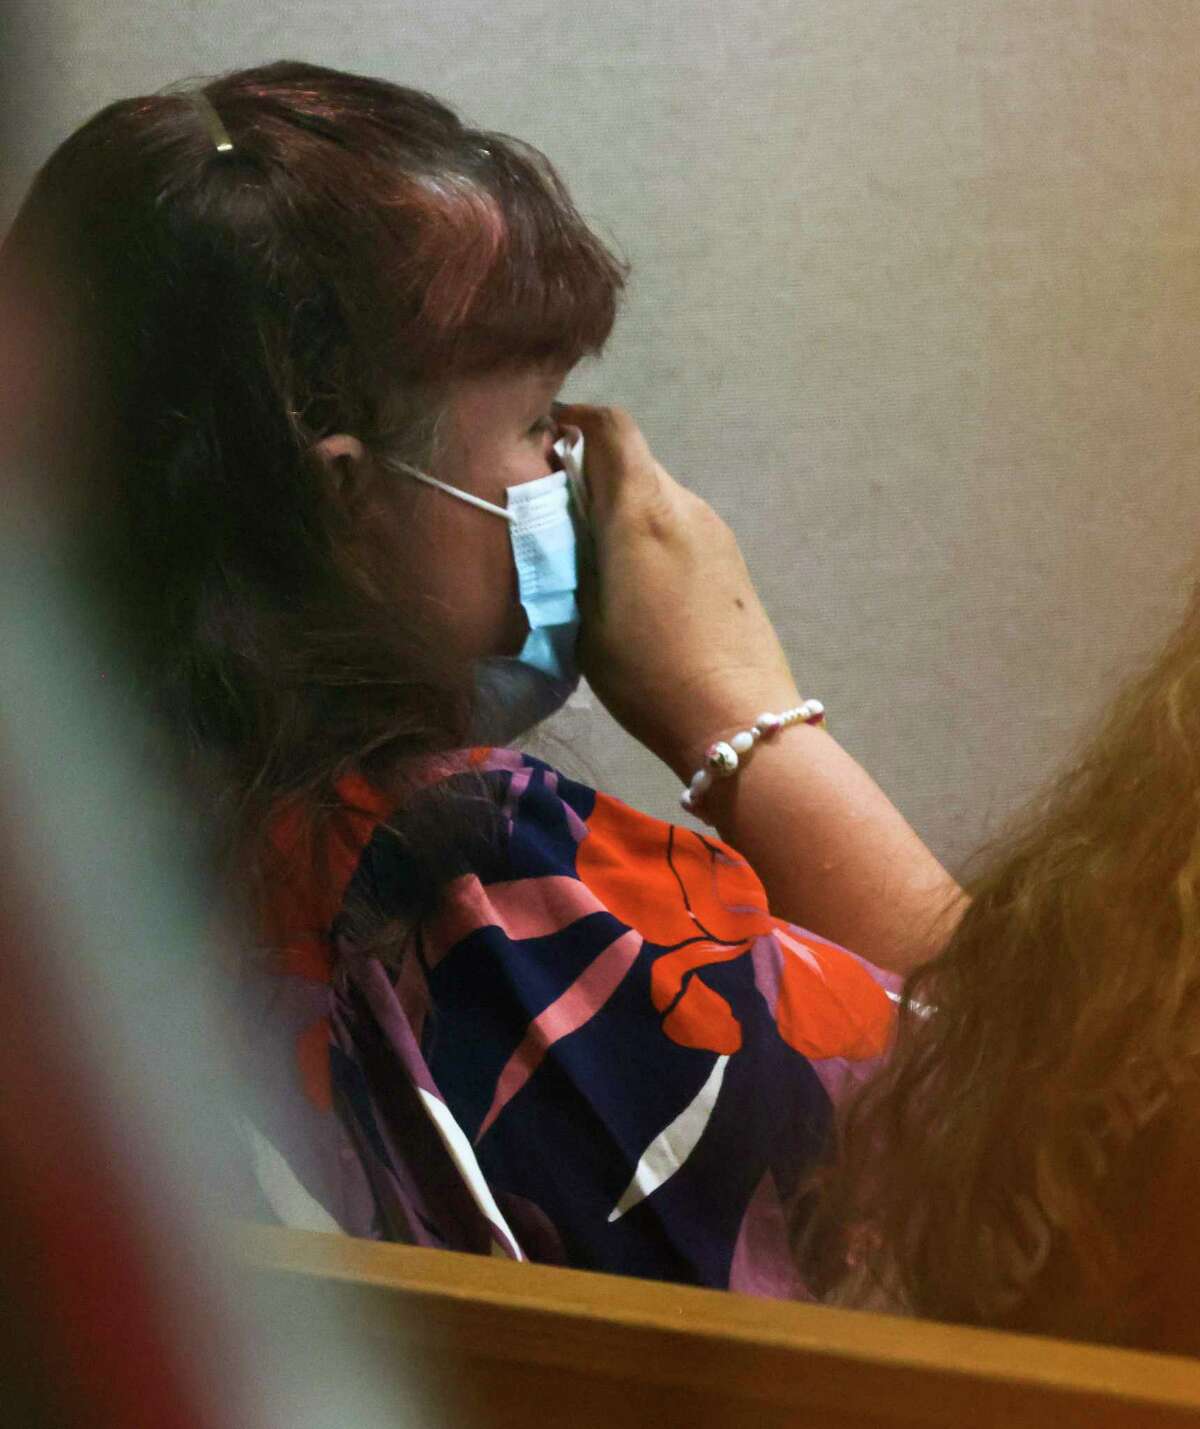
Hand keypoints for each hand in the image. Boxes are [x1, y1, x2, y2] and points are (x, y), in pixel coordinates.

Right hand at [555, 402, 800, 780]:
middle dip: (591, 476)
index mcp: (642, 508)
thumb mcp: (583, 617)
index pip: (609, 426)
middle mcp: (683, 503)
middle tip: (557, 519)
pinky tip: (636, 587)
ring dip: (621, 511)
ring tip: (594, 563)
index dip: (573, 420)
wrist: (737, 717)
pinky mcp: (731, 558)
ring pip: (656, 496)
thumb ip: (569, 555)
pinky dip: (648, 535)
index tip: (543, 442)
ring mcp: (714, 530)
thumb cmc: (648, 673)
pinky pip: (679, 526)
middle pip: (631, 461)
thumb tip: (560, 517)